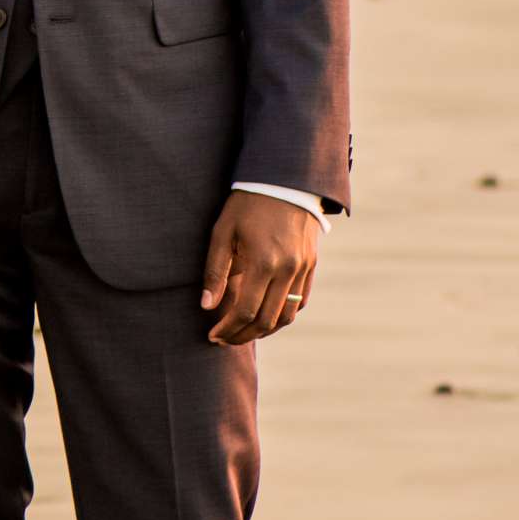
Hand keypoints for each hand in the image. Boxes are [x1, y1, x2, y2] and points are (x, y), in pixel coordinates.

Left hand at [199, 189, 320, 344]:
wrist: (284, 180)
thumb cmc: (247, 204)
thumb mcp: (223, 232)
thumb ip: (215, 271)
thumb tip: (207, 307)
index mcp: (263, 262)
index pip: (245, 311)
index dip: (228, 329)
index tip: (213, 336)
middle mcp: (287, 270)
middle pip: (267, 320)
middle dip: (243, 335)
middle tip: (224, 339)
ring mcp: (303, 269)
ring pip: (287, 316)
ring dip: (264, 330)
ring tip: (243, 332)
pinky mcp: (311, 265)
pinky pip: (300, 301)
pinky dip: (284, 315)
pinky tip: (266, 316)